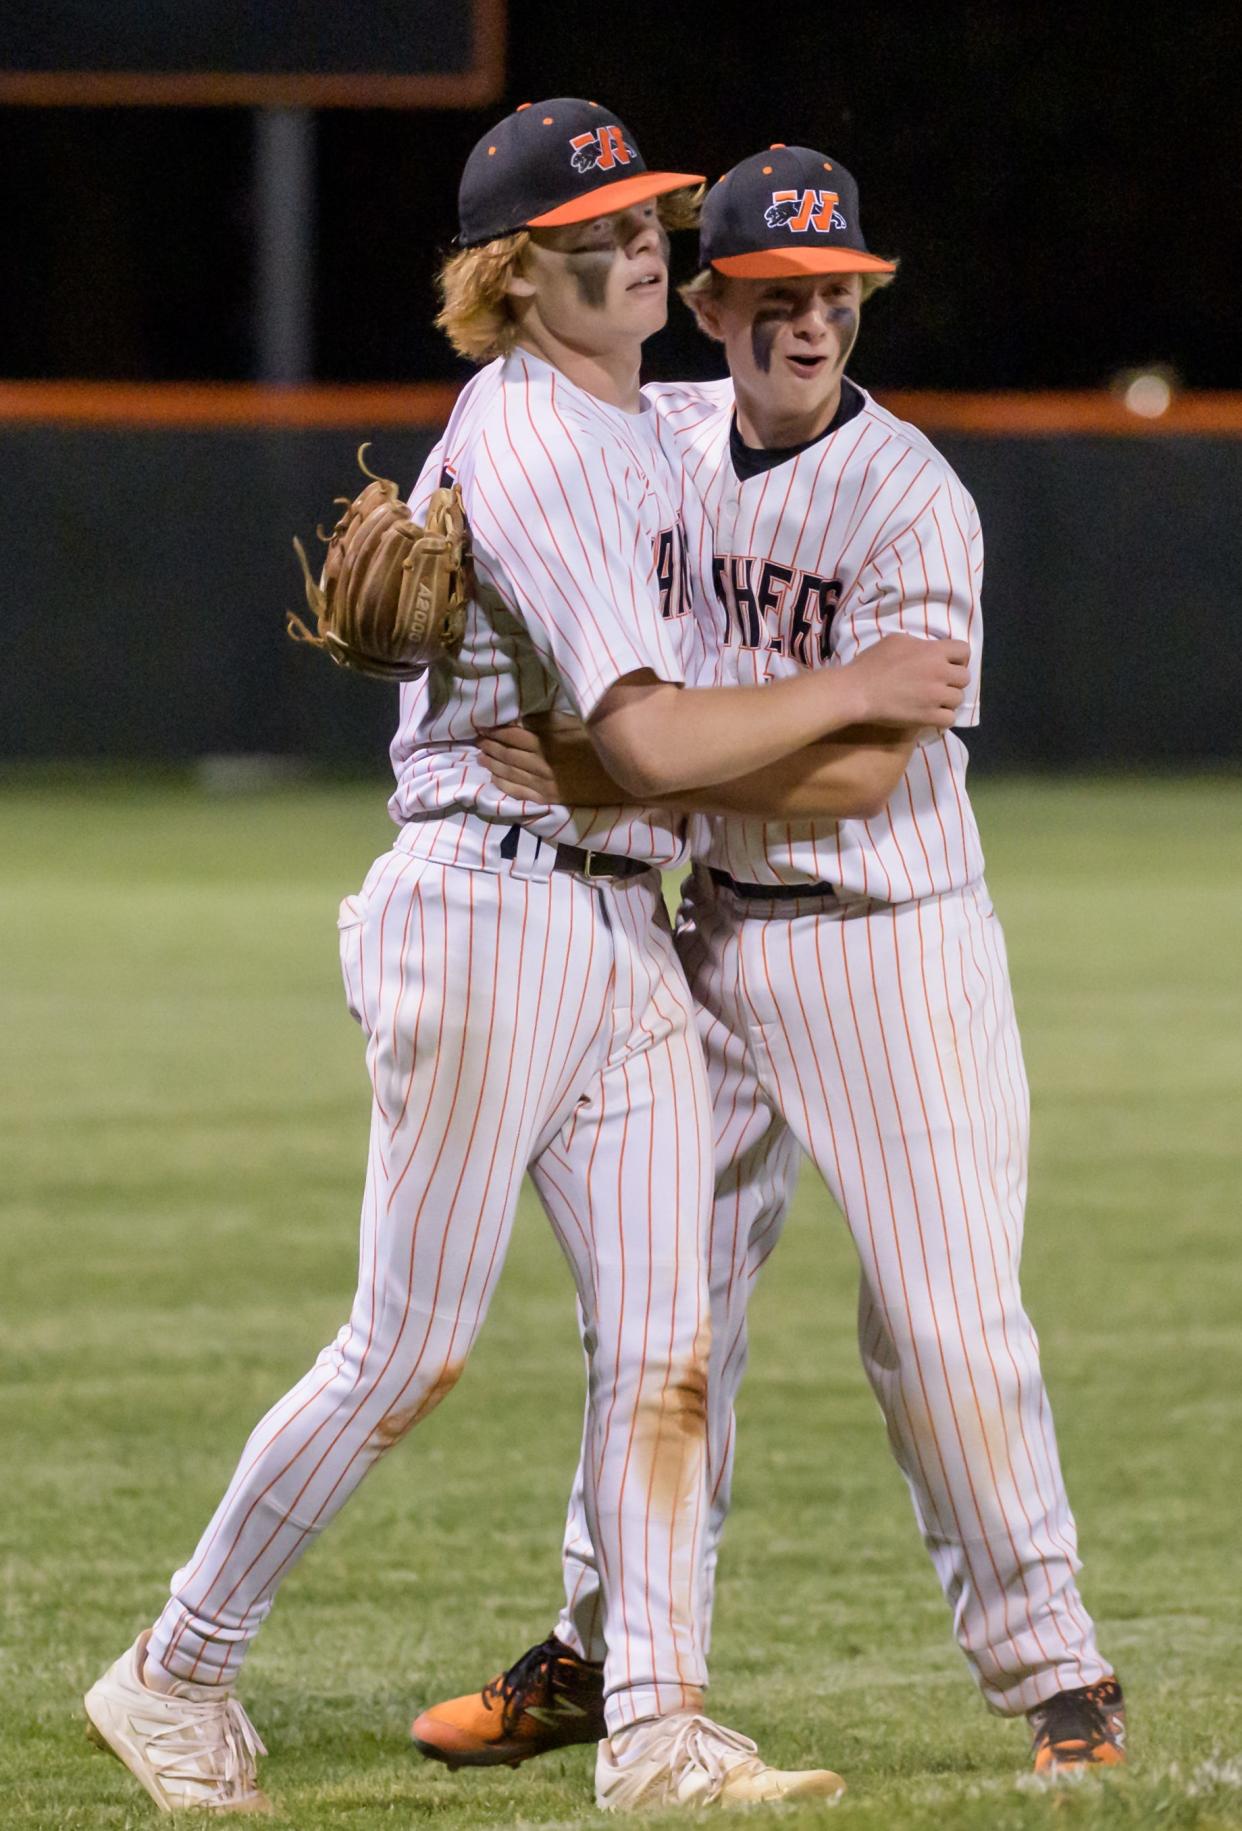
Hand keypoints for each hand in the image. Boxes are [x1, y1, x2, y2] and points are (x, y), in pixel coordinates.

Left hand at [477, 711, 623, 804]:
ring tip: (480, 757)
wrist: (623, 777)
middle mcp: (540, 763)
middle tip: (477, 740)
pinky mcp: (549, 797)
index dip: (494, 730)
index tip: (483, 726)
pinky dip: (503, 784)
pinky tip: (494, 779)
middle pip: (507, 753)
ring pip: (509, 772)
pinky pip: (519, 792)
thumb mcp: (577, 724)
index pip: (511, 734)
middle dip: (489, 746)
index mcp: (547, 741)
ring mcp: (543, 783)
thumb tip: (520, 719)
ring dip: (492, 764)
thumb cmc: (602, 744)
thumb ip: (548, 722)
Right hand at [844, 635, 970, 728]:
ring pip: (958, 699)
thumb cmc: (872, 663)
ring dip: (948, 700)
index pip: (964, 650)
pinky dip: (943, 718)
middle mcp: (940, 673)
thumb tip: (927, 650)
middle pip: (965, 678)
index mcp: (934, 651)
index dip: (959, 658)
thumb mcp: (896, 640)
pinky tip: (932, 715)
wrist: (857, 691)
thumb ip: (918, 644)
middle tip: (939, 685)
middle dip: (954, 681)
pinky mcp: (928, 716)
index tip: (948, 664)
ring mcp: (936, 696)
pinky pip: (950, 719)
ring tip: (933, 701)